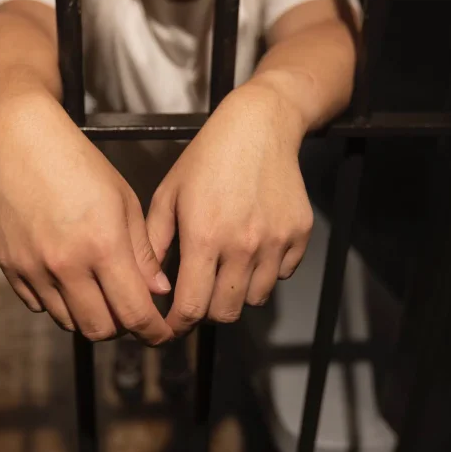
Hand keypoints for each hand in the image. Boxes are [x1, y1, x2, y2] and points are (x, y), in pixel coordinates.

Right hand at [0, 94, 173, 344]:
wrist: (22, 142)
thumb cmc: (79, 164)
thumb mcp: (125, 202)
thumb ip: (143, 254)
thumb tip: (159, 292)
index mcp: (103, 245)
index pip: (134, 313)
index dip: (153, 332)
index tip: (161, 335)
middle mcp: (66, 263)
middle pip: (100, 329)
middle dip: (122, 329)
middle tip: (130, 312)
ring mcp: (33, 268)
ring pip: (69, 322)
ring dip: (91, 317)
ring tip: (100, 293)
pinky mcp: (10, 267)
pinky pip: (39, 306)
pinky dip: (59, 303)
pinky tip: (70, 281)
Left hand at [147, 86, 312, 336]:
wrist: (260, 126)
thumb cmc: (207, 158)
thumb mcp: (169, 194)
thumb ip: (155, 243)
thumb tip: (151, 288)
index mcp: (204, 236)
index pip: (191, 307)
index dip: (178, 325)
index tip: (172, 325)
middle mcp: (242, 245)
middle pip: (225, 313)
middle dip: (206, 313)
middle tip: (198, 295)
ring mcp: (275, 241)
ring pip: (254, 299)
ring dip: (236, 293)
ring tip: (224, 269)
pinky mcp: (299, 235)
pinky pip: (280, 275)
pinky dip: (264, 272)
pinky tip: (251, 248)